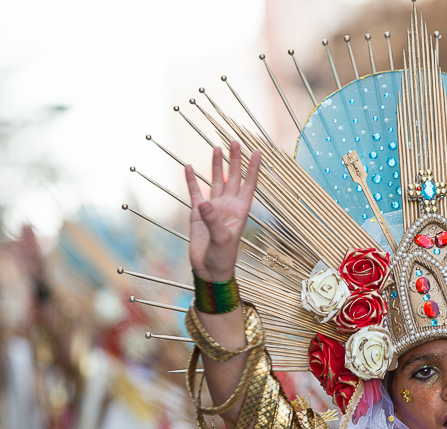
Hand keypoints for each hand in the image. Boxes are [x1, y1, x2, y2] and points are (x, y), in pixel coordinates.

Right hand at [185, 141, 261, 281]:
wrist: (209, 269)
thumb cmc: (222, 258)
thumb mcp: (222, 240)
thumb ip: (214, 221)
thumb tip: (205, 203)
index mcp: (240, 210)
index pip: (249, 184)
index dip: (253, 168)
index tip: (257, 151)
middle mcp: (228, 205)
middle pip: (233, 177)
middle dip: (235, 160)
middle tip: (235, 141)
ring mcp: (213, 208)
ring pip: (216, 181)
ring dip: (217, 165)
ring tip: (217, 147)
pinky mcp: (197, 212)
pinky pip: (194, 192)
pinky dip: (192, 180)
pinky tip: (189, 166)